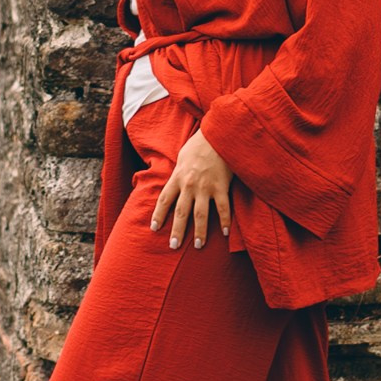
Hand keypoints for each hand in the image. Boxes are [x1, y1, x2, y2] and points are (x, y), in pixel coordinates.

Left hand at [149, 126, 232, 250]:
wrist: (218, 134)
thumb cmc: (200, 144)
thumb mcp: (183, 156)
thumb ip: (179, 172)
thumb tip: (175, 181)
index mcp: (177, 177)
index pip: (164, 200)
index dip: (158, 215)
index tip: (154, 228)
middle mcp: (189, 185)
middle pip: (180, 212)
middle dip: (177, 231)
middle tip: (173, 246)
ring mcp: (206, 187)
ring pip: (200, 215)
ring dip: (199, 232)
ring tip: (198, 245)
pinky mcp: (222, 187)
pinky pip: (223, 208)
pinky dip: (225, 221)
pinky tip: (225, 233)